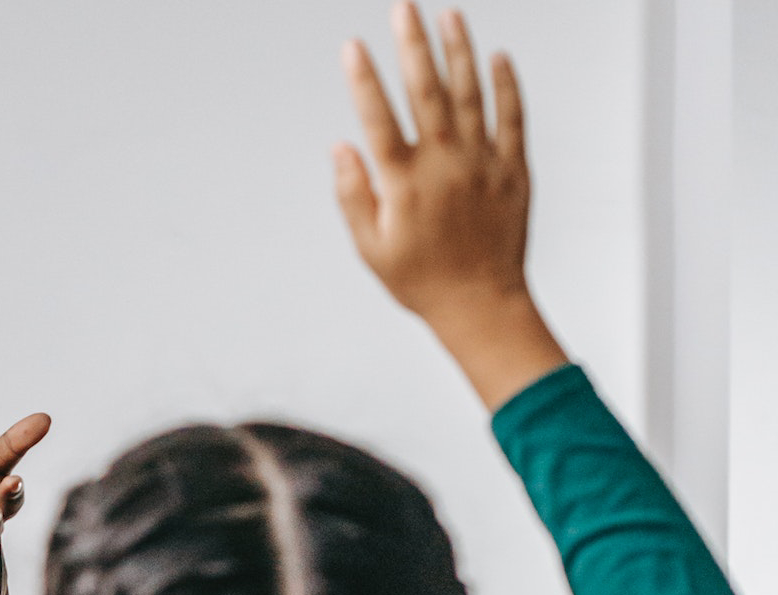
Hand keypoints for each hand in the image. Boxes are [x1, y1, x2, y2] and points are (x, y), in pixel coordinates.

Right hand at [335, 4, 566, 407]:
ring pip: (471, 94)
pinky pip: (512, 117)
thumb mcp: (371, 248)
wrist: (482, 303)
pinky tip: (498, 56)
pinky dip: (506, 84)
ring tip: (448, 15)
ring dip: (459, 50)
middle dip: (412, 45)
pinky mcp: (512, 168)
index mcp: (404, 184)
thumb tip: (342, 148)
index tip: (353, 46)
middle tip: (404, 8)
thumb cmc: (421, 280)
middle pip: (426, 92)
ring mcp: (482, 162)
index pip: (379, 120)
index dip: (364, 81)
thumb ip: (354, 196)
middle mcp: (444, 165)